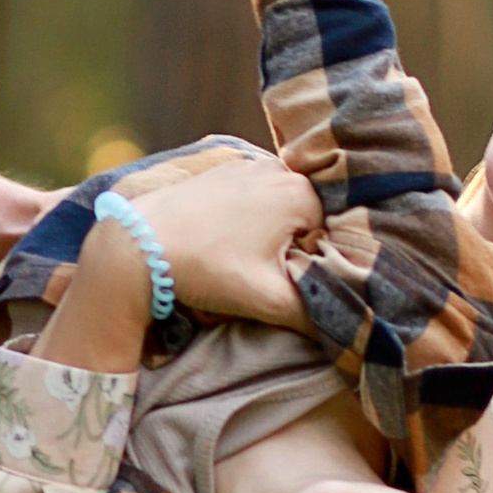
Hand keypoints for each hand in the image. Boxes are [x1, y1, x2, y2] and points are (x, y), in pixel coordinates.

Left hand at [123, 147, 324, 328]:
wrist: (139, 245)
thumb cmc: (206, 269)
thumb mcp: (268, 299)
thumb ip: (316, 313)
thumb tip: (353, 327)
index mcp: (300, 192)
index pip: (330, 236)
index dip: (310, 265)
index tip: (280, 281)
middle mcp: (279, 169)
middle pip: (306, 220)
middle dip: (291, 248)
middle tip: (257, 271)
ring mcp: (247, 165)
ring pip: (279, 210)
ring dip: (269, 235)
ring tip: (238, 256)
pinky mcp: (221, 171)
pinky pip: (253, 199)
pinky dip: (247, 219)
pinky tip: (223, 240)